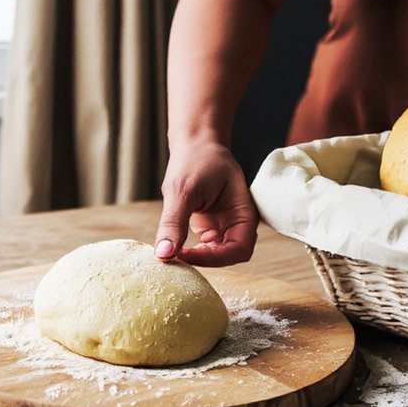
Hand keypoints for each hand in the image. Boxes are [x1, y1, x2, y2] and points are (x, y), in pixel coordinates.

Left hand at [154, 143, 257, 266]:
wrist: (197, 145)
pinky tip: (174, 248)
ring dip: (196, 258)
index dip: (213, 258)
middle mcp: (238, 225)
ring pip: (216, 257)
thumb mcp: (182, 190)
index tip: (183, 254)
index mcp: (244, 213)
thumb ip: (173, 223)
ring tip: (172, 254)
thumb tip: (163, 255)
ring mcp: (225, 228)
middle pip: (229, 257)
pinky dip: (190, 252)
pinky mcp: (211, 229)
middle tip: (174, 258)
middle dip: (204, 260)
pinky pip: (204, 250)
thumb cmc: (196, 160)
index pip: (238, 249)